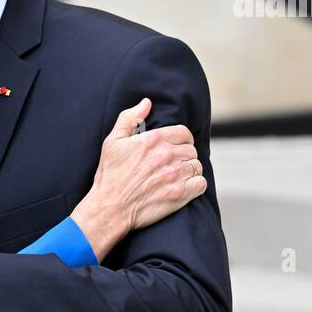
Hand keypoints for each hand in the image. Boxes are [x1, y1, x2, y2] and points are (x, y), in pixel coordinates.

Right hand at [69, 98, 205, 260]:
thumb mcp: (113, 142)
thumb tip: (146, 103)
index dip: (180, 139)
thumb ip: (130, 118)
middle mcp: (167, 155)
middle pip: (191, 150)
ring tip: (175, 176)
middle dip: (183, 155)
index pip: (183, 133)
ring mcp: (175, 175)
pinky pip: (201, 183)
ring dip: (189, 170)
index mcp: (153, 140)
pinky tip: (184, 186)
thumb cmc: (109, 175)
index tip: (173, 147)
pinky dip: (195, 184)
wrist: (110, 207)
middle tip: (171, 164)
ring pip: (196, 166)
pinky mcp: (180, 194)